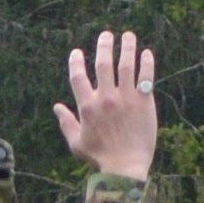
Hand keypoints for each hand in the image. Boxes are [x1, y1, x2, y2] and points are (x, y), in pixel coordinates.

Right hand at [54, 29, 157, 179]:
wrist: (124, 167)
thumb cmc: (99, 157)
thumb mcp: (76, 142)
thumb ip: (66, 122)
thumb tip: (56, 107)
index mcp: (86, 106)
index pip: (78, 77)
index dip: (76, 61)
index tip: (77, 52)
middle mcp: (105, 98)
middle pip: (103, 64)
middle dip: (104, 45)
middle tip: (107, 35)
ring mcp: (125, 98)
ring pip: (126, 65)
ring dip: (127, 47)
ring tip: (128, 36)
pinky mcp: (143, 102)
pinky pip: (145, 76)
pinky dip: (146, 63)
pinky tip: (146, 53)